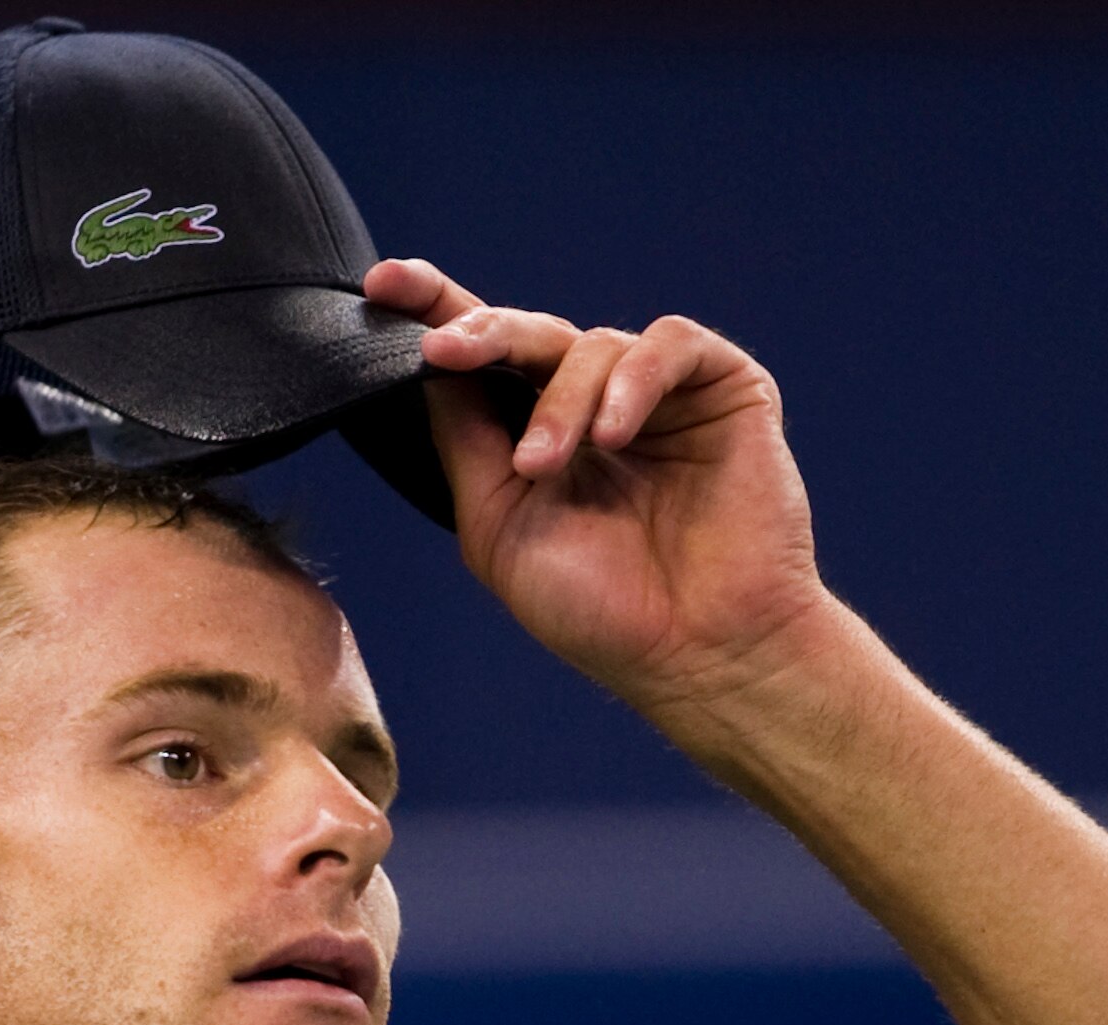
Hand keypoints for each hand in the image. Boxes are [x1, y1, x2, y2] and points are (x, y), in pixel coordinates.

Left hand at [364, 259, 841, 718]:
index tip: (382, 285)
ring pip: (592, 344)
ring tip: (545, 466)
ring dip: (559, 402)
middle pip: (531, 333)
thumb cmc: (603, 612)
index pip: (487, 358)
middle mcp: (600, 405)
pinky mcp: (726, 388)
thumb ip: (466, 443)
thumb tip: (429, 365)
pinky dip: (632, 381)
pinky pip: (669, 344)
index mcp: (544, 435)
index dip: (437, 310)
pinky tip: (613, 436)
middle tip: (444, 352)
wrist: (700, 656)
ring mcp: (662, 396)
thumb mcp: (498, 527)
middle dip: (481, 334)